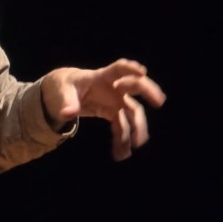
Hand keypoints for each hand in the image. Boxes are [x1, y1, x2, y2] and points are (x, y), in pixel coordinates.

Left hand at [40, 58, 166, 160]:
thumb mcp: (62, 91)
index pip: (119, 68)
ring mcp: (116, 100)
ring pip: (133, 112)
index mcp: (101, 76)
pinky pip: (122, 126)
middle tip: (159, 101)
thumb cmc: (65, 86)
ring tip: (136, 144)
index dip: (130, 68)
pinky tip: (121, 153)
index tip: (142, 72)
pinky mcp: (113, 113)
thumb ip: (67, 102)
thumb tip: (67, 114)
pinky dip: (122, 140)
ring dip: (137, 127)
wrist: (64, 94)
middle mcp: (114, 88)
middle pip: (136, 86)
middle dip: (149, 91)